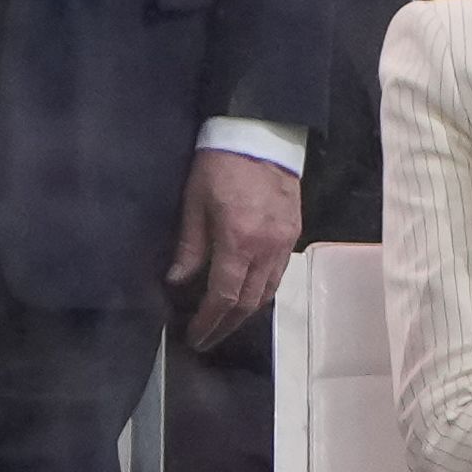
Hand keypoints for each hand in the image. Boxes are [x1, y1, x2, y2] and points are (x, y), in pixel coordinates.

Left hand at [173, 147, 299, 346]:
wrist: (262, 133)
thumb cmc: (220, 165)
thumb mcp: (195, 203)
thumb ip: (190, 247)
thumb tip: (177, 281)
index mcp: (239, 241)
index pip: (224, 297)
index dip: (208, 322)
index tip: (194, 337)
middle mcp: (268, 248)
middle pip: (249, 302)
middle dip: (226, 326)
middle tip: (207, 338)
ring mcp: (286, 241)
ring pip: (268, 291)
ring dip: (246, 312)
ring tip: (225, 321)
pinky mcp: (294, 231)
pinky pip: (279, 273)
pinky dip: (262, 290)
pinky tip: (247, 291)